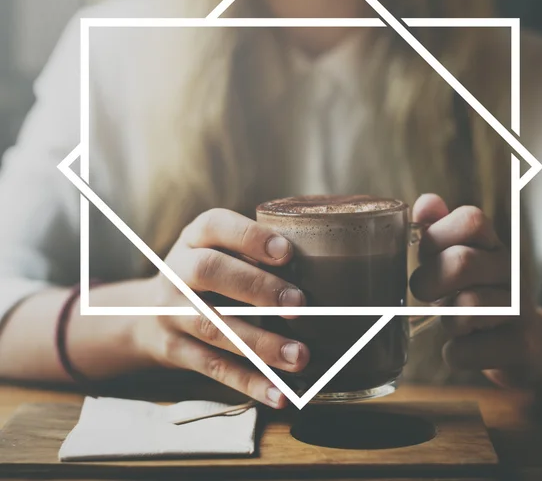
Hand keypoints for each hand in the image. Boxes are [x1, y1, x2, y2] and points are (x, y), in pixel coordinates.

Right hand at [131, 209, 308, 407]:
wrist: (145, 314)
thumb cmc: (205, 275)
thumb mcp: (217, 250)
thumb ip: (252, 252)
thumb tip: (318, 266)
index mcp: (194, 237)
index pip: (215, 225)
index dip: (250, 237)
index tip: (287, 252)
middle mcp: (176, 270)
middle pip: (208, 271)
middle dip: (257, 286)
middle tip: (299, 304)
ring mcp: (171, 312)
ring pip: (213, 326)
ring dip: (259, 344)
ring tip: (300, 356)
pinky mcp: (174, 350)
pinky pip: (212, 367)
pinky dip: (248, 381)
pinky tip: (280, 393)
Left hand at [409, 194, 541, 387]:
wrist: (530, 344)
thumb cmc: (478, 294)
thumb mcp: (458, 259)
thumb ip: (438, 229)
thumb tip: (424, 204)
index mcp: (493, 244)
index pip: (471, 220)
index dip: (437, 235)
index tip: (425, 253)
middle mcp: (511, 270)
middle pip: (461, 262)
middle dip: (428, 280)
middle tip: (422, 291)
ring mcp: (520, 308)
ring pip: (465, 309)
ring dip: (446, 320)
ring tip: (452, 322)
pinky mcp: (521, 347)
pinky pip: (465, 351)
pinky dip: (453, 353)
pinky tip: (463, 347)